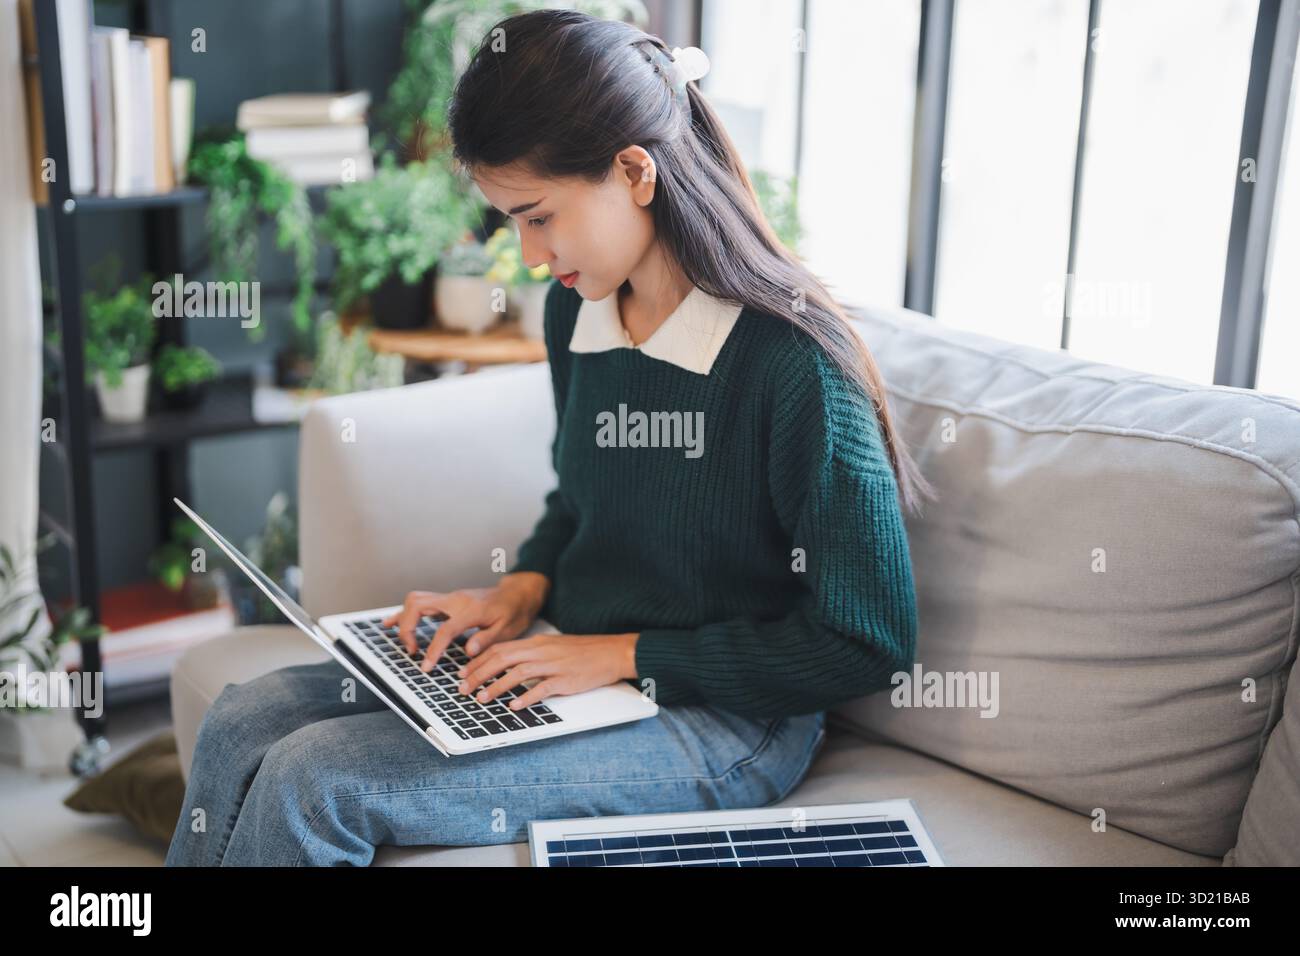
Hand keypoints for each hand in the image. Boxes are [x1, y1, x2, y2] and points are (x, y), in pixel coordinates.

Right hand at [379, 573, 549, 672]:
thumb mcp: (507, 629)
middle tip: (414, 651)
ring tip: (406, 643)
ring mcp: (449, 598)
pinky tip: (390, 623)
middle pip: (418, 605)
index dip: (434, 649)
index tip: (427, 666)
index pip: (445, 629)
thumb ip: (486, 640)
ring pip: (415, 600)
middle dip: (408, 629)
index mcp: (470, 610)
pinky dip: (404, 613)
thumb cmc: (513, 612)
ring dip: (404, 620)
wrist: (517, 594)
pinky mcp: (446, 600)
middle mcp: (455, 600)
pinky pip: (420, 602)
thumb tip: (468, 652)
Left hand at [456, 632, 638, 710]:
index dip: (478, 661)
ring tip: (482, 699)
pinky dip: (526, 697)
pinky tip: (514, 706)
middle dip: (478, 674)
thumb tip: (509, 669)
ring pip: (517, 672)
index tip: (463, 673)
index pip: (500, 648)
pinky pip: (542, 688)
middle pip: (502, 659)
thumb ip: (532, 656)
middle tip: (463, 689)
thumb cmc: (584, 653)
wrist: (612, 652)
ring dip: (496, 686)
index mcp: (536, 643)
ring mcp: (553, 665)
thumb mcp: (553, 648)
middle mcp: (541, 651)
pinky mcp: (565, 679)